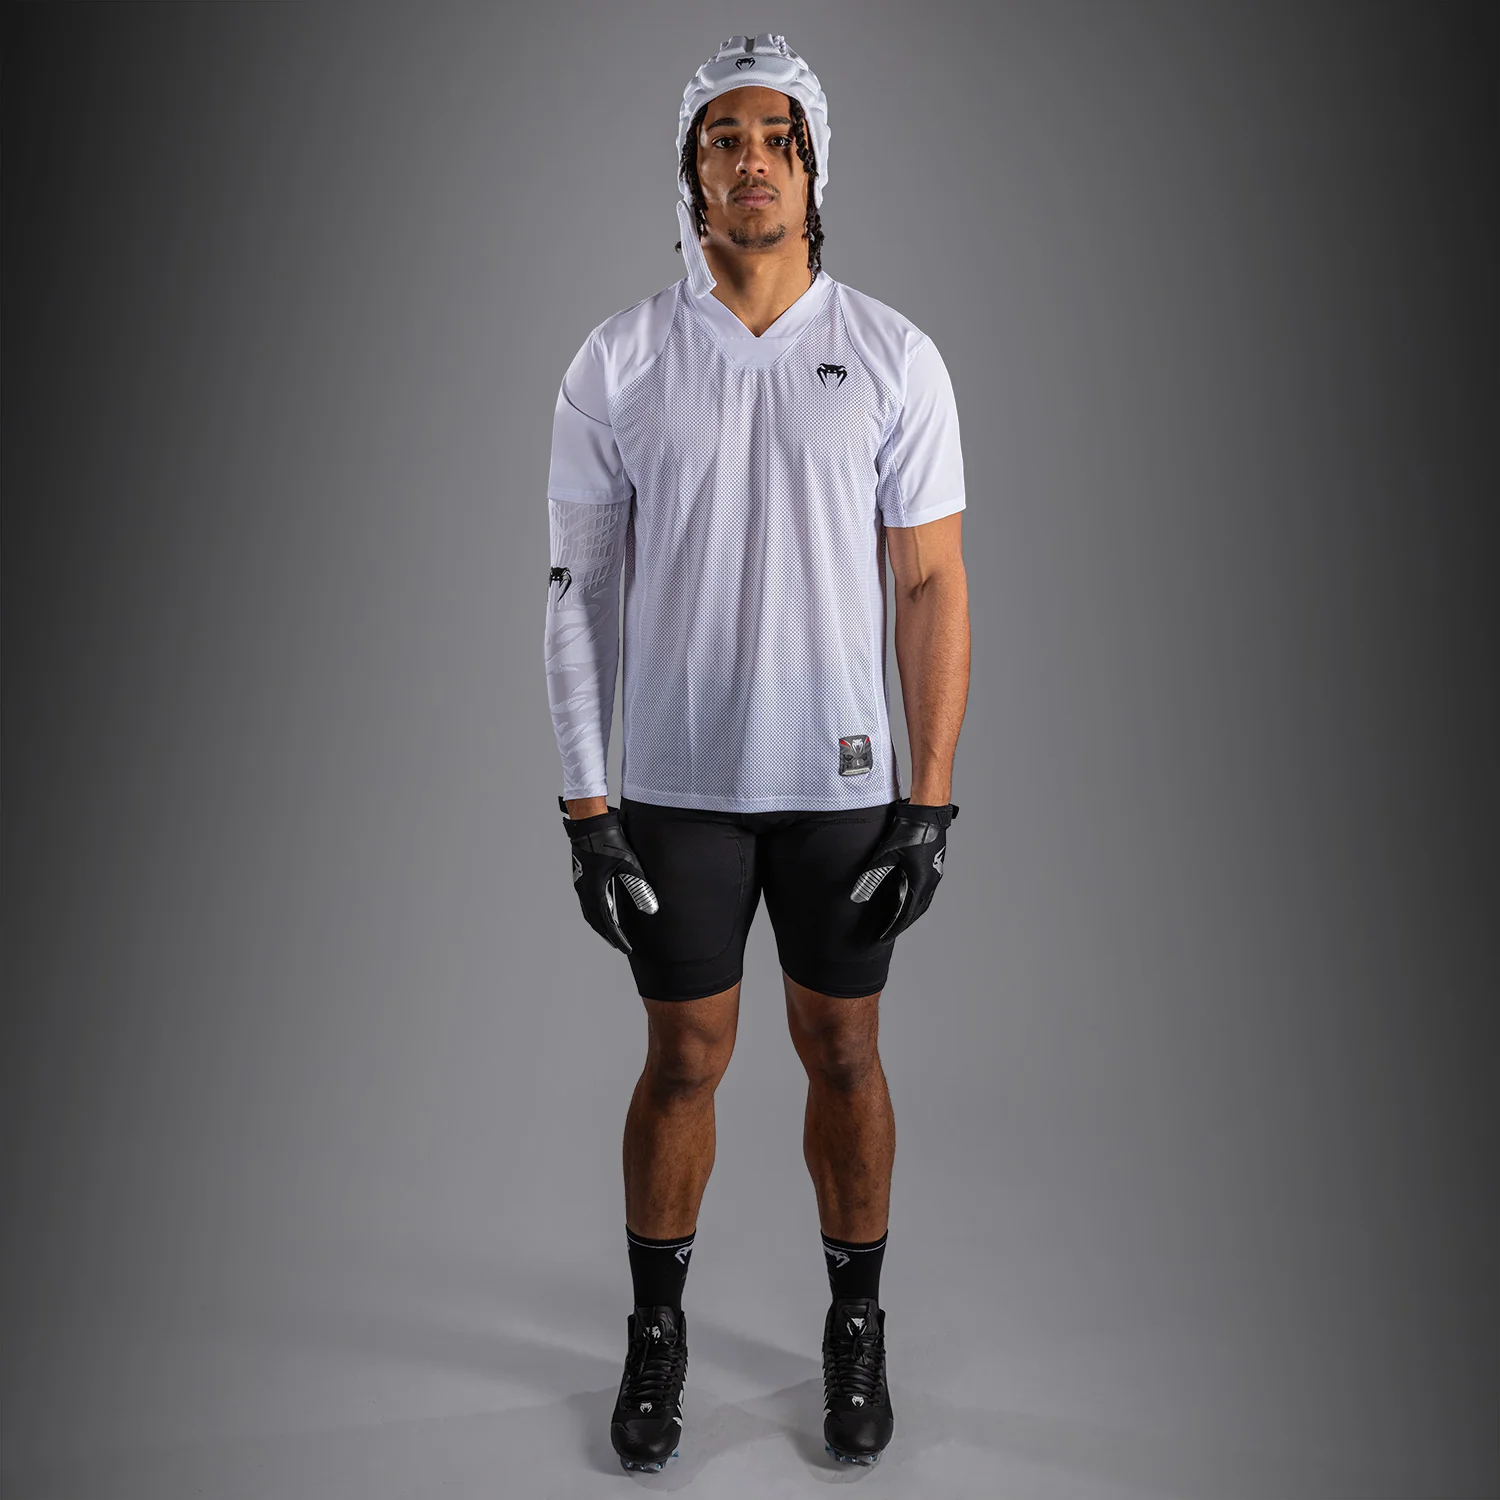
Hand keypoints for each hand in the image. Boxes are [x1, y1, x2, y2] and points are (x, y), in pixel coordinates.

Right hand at [558, 800, 659, 952]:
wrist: (590, 824)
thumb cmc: (609, 840)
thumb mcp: (628, 864)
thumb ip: (639, 887)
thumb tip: (651, 908)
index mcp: (594, 890)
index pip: (607, 922)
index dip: (617, 937)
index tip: (626, 948)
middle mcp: (584, 891)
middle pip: (595, 921)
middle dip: (608, 935)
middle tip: (620, 946)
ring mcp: (581, 885)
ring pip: (590, 913)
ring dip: (601, 925)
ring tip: (612, 933)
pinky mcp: (582, 878)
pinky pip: (588, 903)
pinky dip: (596, 913)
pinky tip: (605, 911)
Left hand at [849, 798, 958, 941]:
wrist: (927, 812)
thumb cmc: (907, 830)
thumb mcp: (886, 855)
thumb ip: (871, 877)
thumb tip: (856, 896)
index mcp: (919, 882)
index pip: (905, 914)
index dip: (893, 928)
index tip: (882, 938)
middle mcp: (930, 882)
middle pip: (916, 911)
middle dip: (901, 924)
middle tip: (888, 932)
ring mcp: (935, 875)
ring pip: (922, 902)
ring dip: (910, 913)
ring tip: (896, 920)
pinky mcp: (934, 867)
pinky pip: (925, 891)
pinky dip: (915, 900)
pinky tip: (906, 897)